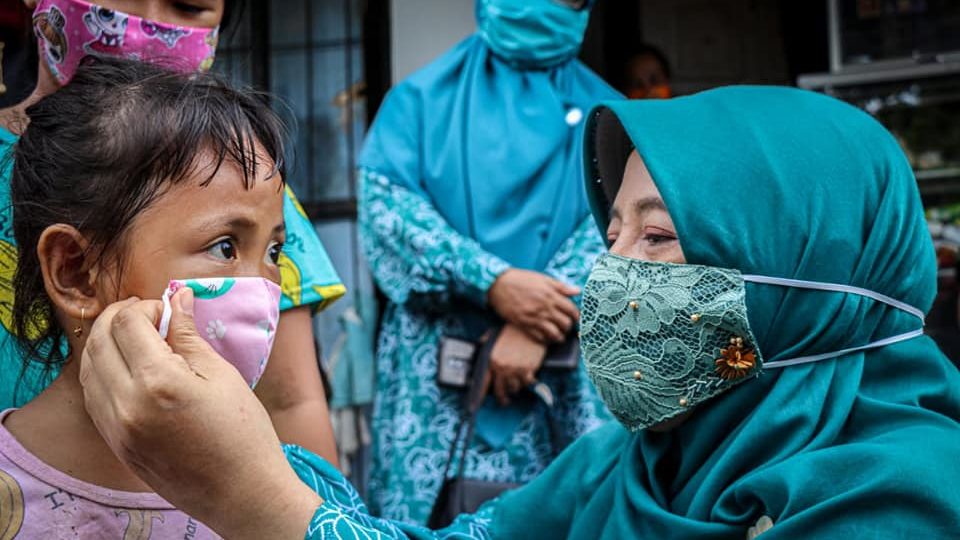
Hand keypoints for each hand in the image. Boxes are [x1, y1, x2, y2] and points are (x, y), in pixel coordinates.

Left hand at [79, 289, 320, 539]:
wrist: (241, 493)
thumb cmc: (243, 433)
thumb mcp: (223, 376)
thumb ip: (189, 336)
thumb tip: (177, 298)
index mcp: (158, 382)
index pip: (126, 323)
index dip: (145, 307)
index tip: (167, 309)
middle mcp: (125, 404)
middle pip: (99, 341)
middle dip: (118, 317)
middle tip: (147, 314)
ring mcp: (115, 428)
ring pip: (88, 368)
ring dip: (106, 343)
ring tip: (137, 338)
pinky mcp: (115, 444)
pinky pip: (93, 396)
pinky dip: (103, 371)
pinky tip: (130, 367)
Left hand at [484, 324, 546, 405]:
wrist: (530, 327)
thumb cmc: (512, 331)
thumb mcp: (493, 335)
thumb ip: (484, 344)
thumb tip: (477, 349)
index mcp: (491, 360)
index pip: (483, 383)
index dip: (479, 397)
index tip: (475, 407)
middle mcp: (502, 367)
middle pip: (500, 391)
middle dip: (503, 398)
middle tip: (505, 401)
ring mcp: (516, 370)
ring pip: (514, 388)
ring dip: (515, 388)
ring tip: (516, 384)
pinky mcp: (528, 370)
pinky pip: (527, 383)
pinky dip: (528, 382)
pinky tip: (527, 378)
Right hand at [487, 269, 579, 342]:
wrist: (498, 284)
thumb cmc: (521, 279)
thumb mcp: (543, 278)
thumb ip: (561, 286)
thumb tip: (578, 291)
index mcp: (551, 295)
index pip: (571, 310)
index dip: (577, 316)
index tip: (576, 319)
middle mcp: (544, 308)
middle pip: (565, 324)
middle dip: (569, 327)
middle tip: (567, 327)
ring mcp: (534, 317)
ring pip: (554, 334)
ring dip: (559, 337)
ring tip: (559, 336)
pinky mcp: (524, 324)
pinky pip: (539, 337)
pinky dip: (546, 340)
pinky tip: (546, 338)